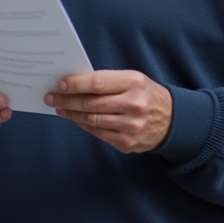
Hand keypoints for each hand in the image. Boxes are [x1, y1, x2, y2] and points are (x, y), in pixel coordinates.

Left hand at [45, 70, 171, 153]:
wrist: (172, 120)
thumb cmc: (145, 95)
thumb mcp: (133, 80)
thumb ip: (108, 81)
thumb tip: (74, 83)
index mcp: (134, 83)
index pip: (98, 82)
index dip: (76, 84)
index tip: (60, 84)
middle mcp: (133, 104)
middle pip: (91, 103)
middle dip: (66, 100)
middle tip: (51, 97)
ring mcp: (131, 126)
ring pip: (91, 120)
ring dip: (71, 114)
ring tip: (59, 108)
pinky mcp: (127, 142)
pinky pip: (97, 133)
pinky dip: (83, 125)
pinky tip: (74, 118)